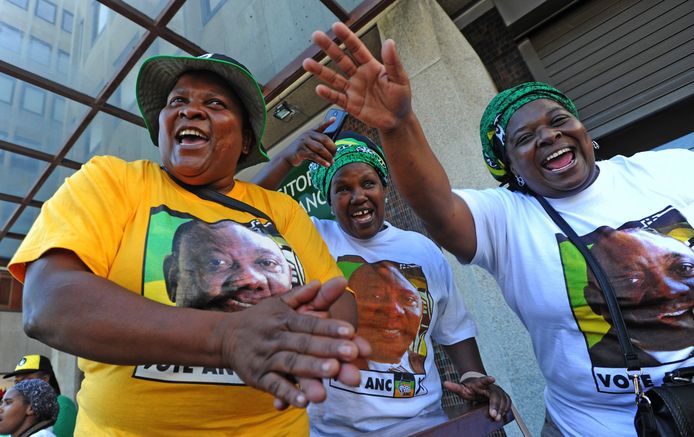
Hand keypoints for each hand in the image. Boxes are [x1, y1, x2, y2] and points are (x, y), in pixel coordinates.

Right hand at [217, 277, 369, 408]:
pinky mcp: (257, 378)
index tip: (351, 331)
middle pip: (304, 343)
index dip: (330, 327)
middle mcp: (275, 337)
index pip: (310, 323)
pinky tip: (304, 401)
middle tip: (352, 353)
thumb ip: (309, 295)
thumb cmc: (261, 319)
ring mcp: (265, 358)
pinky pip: (273, 386)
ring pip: (290, 364)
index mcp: (284, 318)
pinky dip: (287, 394)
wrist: (225, 336)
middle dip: (328, 348)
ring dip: (311, 369)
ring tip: (333, 372)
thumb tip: (335, 281)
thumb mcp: (281, 303)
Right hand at [281, 119, 337, 167]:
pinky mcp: (301, 151)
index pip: (320, 126)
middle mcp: (307, 135)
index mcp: (310, 132)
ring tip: (332, 161)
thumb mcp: (309, 143)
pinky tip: (326, 165)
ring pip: (320, 148)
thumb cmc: (301, 150)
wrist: (287, 156)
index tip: (334, 119)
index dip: (327, 122)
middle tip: (335, 154)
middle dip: (332, 148)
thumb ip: (318, 143)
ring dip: (328, 156)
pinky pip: (314, 156)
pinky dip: (322, 161)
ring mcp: (303, 142)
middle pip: (324, 139)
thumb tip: (332, 149)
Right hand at [303, 22, 412, 131]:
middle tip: (315, 36)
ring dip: (321, 71)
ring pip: (334, 78)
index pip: (356, 49)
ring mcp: (353, 90)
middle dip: (328, 48)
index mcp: (370, 66)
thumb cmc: (400, 97)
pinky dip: (328, 94)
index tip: (336, 26)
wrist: (397, 119)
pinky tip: (319, 88)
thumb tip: (389, 42)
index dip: (346, 38)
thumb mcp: (400, 78)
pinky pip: (337, 98)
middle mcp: (358, 76)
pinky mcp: (350, 105)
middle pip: (341, 60)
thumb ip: (393, 62)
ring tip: (306, 63)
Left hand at [443, 376, 510, 421]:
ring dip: (502, 408)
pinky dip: (506, 408)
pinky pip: (508, 401)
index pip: (484, 380)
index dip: (488, 379)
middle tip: (494, 416)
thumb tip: (445, 383)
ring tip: (497, 418)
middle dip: (495, 405)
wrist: (479, 385)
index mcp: (480, 383)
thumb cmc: (471, 389)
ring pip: (503, 398)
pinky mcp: (503, 396)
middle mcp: (491, 386)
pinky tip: (503, 415)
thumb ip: (455, 387)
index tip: (492, 378)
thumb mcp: (462, 389)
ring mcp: (498, 391)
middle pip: (495, 395)